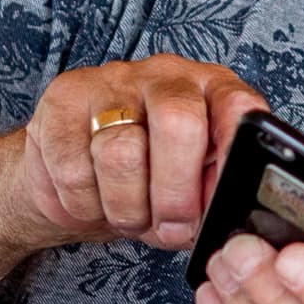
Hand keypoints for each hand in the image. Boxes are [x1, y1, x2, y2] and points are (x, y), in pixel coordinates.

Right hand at [10, 57, 269, 255]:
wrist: (75, 176)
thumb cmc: (148, 182)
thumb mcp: (193, 193)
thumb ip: (214, 198)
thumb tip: (225, 222)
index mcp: (214, 92)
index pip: (240, 107)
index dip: (237, 154)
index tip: (227, 201)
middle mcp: (167, 76)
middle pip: (177, 123)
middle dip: (175, 194)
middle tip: (170, 227)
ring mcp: (113, 81)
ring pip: (121, 152)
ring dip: (126, 208)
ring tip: (129, 217)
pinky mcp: (64, 98)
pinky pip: (74, 168)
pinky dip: (84, 204)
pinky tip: (91, 202)